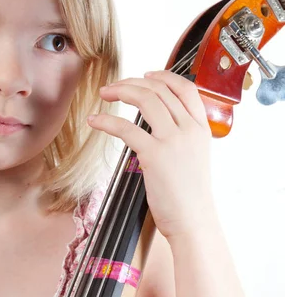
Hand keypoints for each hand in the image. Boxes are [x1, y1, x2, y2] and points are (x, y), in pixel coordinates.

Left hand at [87, 70, 217, 239]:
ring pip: (145, 99)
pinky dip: (107, 121)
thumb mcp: (194, 157)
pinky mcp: (154, 155)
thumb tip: (159, 123)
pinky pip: (126, 127)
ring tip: (104, 94)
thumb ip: (181, 136)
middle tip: (113, 86)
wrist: (193, 220)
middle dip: (132, 82)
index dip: (164, 75)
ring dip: (120, 91)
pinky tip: (95, 121)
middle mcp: (189, 129)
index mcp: (201, 128)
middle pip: (160, 89)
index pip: (186, 87)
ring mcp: (173, 140)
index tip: (145, 75)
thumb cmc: (189, 194)